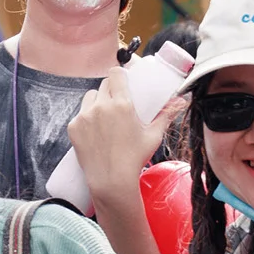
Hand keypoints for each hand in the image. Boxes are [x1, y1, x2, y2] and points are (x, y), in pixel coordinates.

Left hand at [68, 67, 185, 201]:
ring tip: (105, 115)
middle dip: (110, 89)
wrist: (111, 180)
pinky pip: (80, 114)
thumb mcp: (153, 135)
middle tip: (116, 101)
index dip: (119, 74)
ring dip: (96, 101)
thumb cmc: (135, 158)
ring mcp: (85, 116)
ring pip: (90, 97)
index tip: (122, 79)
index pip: (116, 73)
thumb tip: (180, 101)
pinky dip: (86, 118)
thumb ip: (165, 114)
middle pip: (103, 85)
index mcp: (122, 104)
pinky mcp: (73, 127)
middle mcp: (101, 106)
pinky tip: (94, 130)